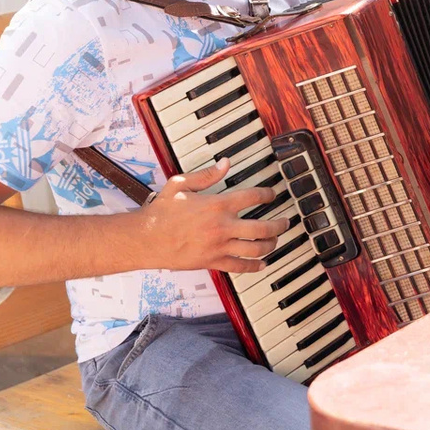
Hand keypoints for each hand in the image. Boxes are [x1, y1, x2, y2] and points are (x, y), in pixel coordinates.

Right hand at [137, 158, 289, 273]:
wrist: (144, 239)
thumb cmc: (160, 211)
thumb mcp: (181, 184)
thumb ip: (207, 175)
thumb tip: (226, 163)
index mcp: (217, 204)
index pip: (253, 197)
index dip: (268, 194)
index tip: (272, 194)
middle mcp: (222, 226)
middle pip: (263, 227)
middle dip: (279, 224)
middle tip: (285, 222)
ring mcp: (219, 246)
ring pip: (255, 248)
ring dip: (271, 245)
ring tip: (275, 240)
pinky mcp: (212, 262)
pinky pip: (239, 267)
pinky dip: (254, 266)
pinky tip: (262, 264)